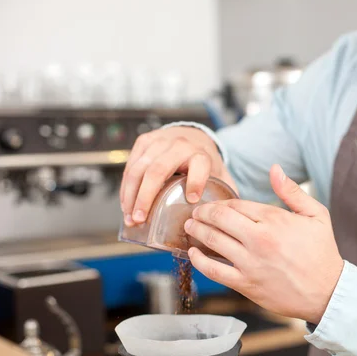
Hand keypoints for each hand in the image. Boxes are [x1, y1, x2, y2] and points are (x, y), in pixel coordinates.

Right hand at [119, 126, 236, 225]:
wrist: (193, 135)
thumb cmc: (205, 161)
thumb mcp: (220, 174)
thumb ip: (226, 193)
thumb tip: (230, 220)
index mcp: (201, 154)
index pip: (200, 165)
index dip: (196, 181)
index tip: (192, 199)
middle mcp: (179, 145)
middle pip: (159, 170)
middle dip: (146, 196)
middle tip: (140, 219)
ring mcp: (159, 141)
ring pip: (139, 168)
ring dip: (131, 195)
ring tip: (130, 218)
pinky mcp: (144, 141)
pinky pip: (130, 165)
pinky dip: (126, 187)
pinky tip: (126, 205)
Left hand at [183, 164, 343, 323]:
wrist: (327, 292)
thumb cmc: (322, 252)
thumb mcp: (316, 215)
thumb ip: (292, 191)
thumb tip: (275, 168)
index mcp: (275, 220)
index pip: (236, 204)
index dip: (221, 203)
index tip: (213, 205)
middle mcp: (259, 239)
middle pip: (219, 219)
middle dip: (203, 213)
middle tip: (195, 212)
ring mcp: (251, 263)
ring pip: (213, 241)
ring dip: (196, 231)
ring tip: (190, 227)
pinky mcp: (246, 284)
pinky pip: (214, 270)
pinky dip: (199, 260)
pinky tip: (193, 253)